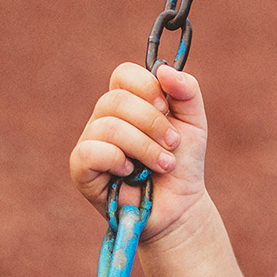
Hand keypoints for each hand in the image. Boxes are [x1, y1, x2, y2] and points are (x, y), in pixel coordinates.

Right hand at [69, 62, 209, 242]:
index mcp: (128, 102)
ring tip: (164, 166)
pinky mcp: (82, 170)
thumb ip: (188, 92)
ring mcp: (91, 142)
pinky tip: (130, 172)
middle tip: (173, 145)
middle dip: (152, 123)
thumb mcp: (194, 124)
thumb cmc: (183, 164)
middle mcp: (104, 118)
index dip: (146, 87)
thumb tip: (165, 69)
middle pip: (115, 100)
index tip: (167, 108)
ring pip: (107, 127)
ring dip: (144, 147)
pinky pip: (89, 152)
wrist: (181, 207)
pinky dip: (115, 159)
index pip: (124, 74)